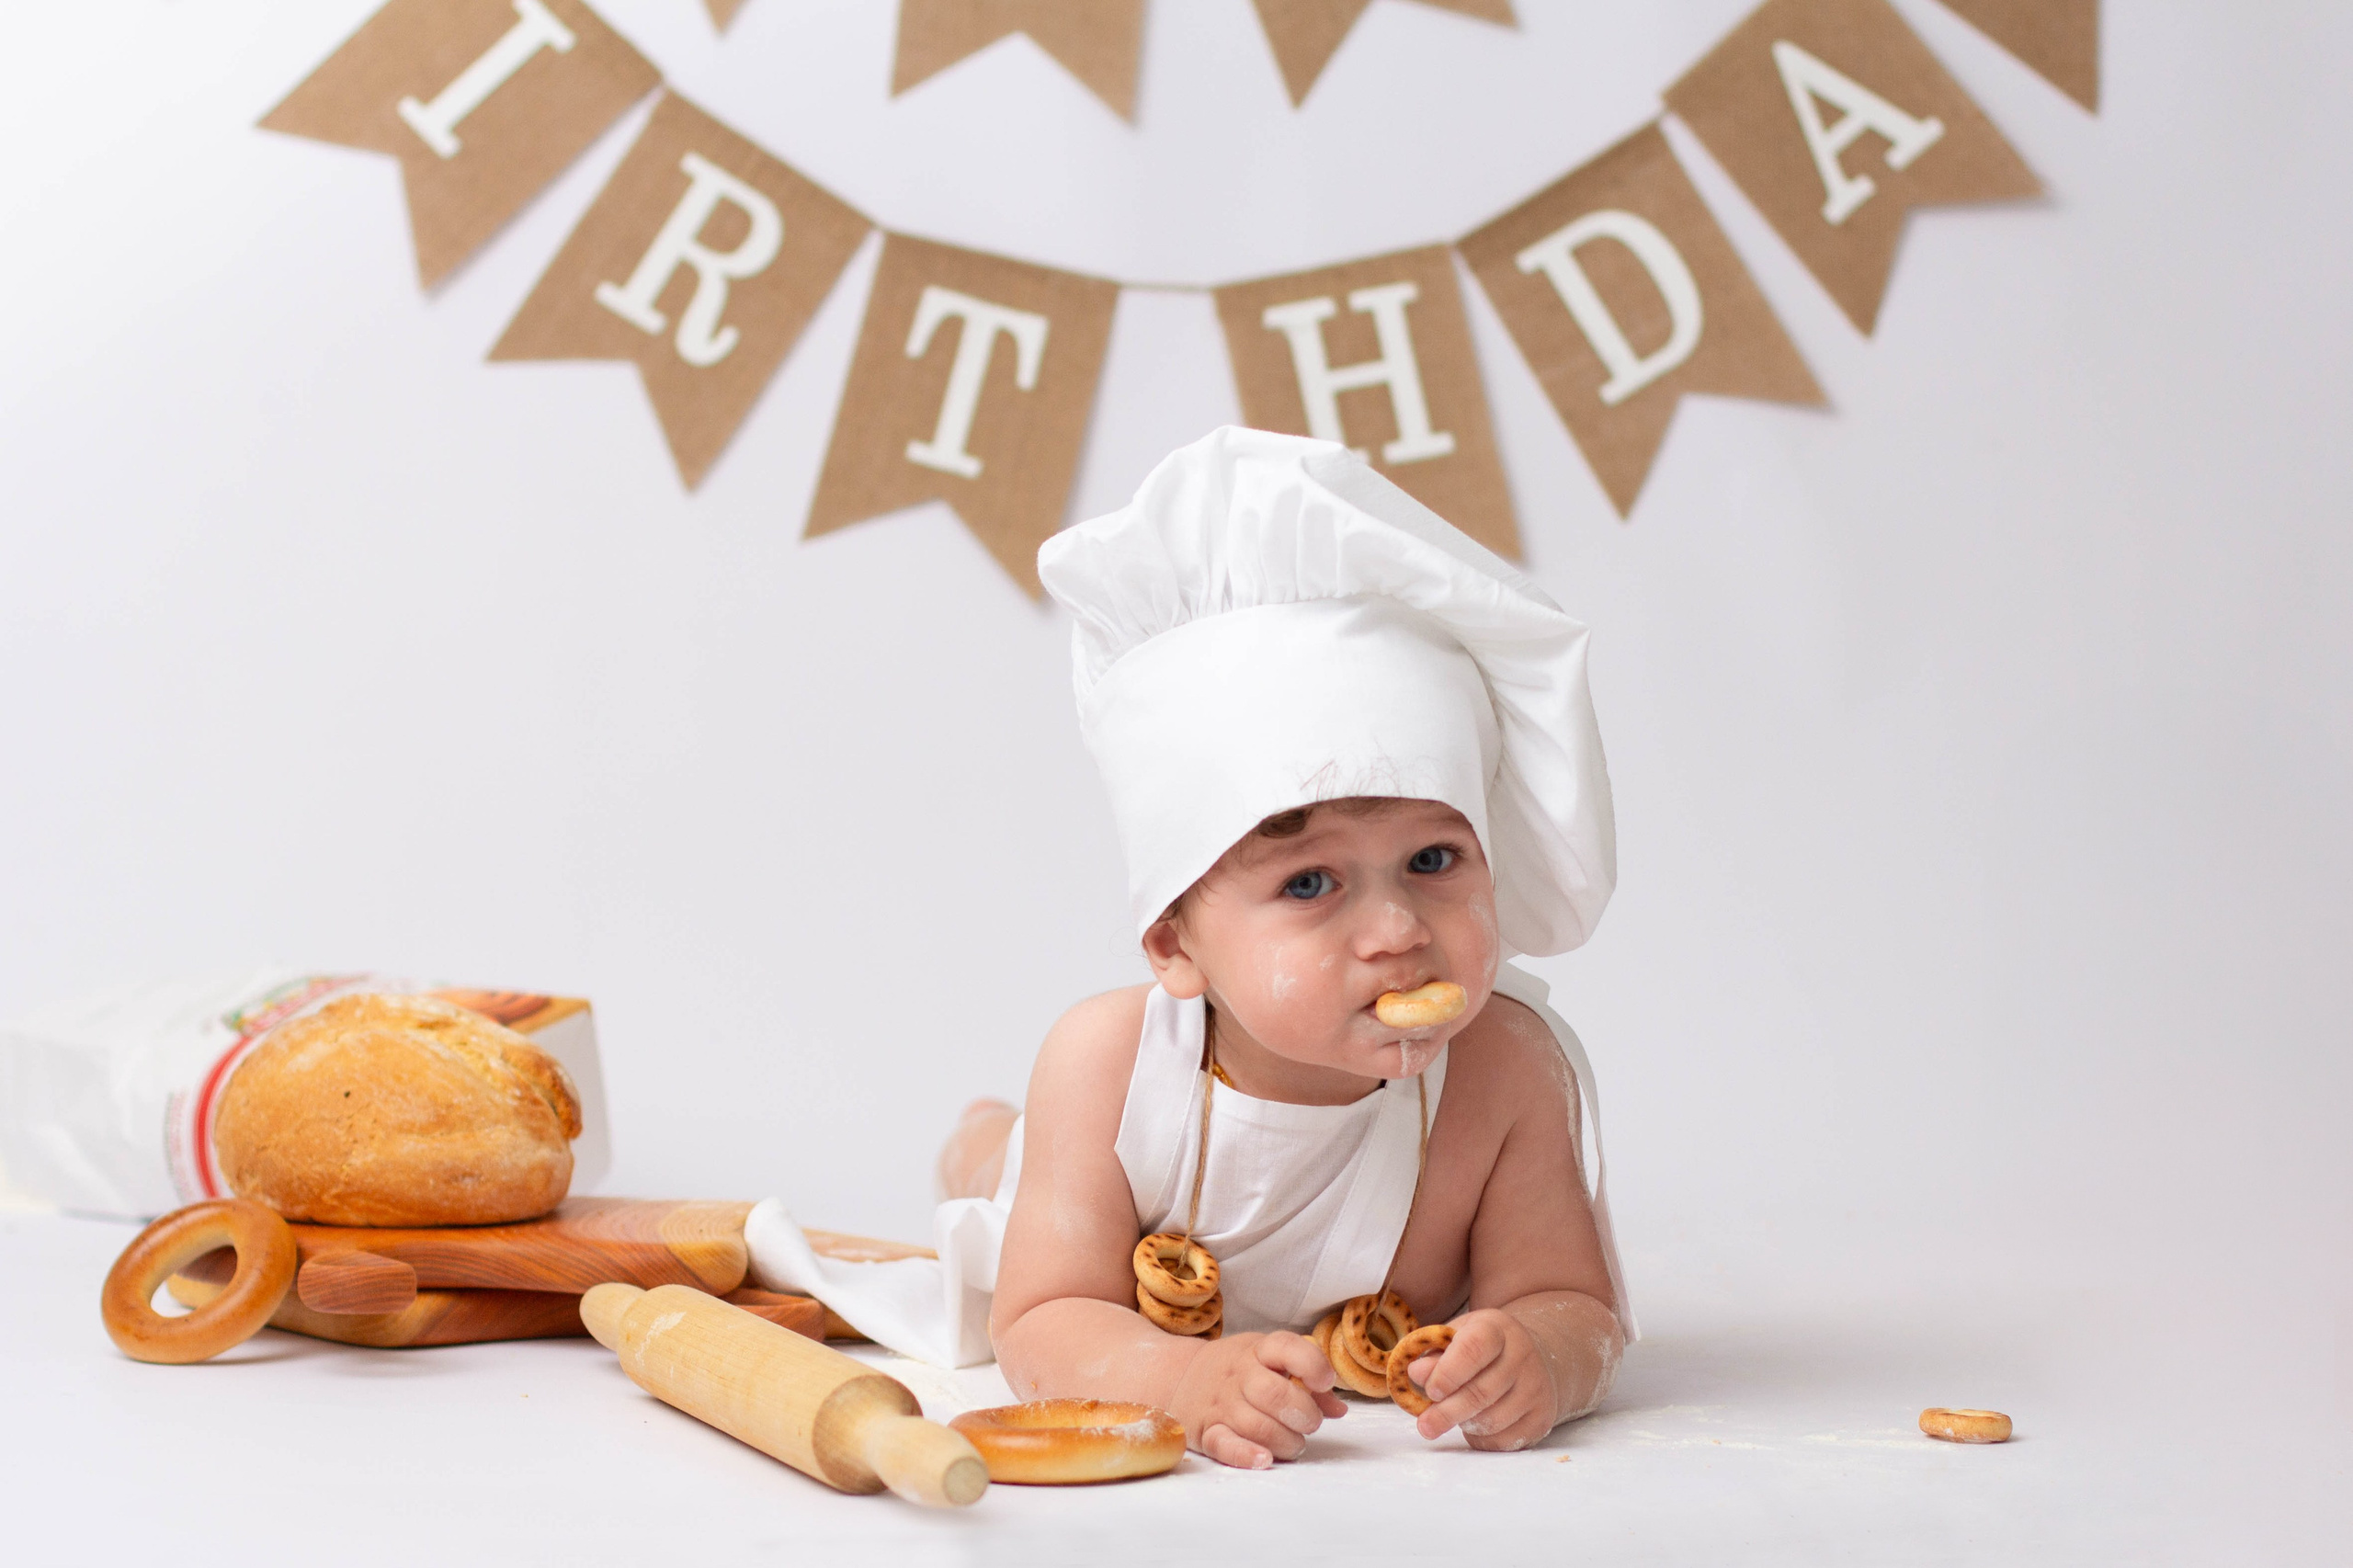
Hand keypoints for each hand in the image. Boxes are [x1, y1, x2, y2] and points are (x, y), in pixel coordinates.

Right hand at [1168, 1330, 1347, 1467]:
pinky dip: (1246, 1454)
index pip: (1286, 1347)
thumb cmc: (1238, 1371)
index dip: (1312, 1365)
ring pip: (1255, 1425)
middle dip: (1302, 1413)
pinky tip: (1264, 1460)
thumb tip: (1338, 1408)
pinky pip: (1225, 1445)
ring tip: (1294, 1444)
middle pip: (1273, 1393)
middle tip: (1310, 1423)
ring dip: (1285, 1440)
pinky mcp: (1207, 1431)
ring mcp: (1221, 1404)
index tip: (1324, 1382)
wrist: (1177, 1377)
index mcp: (1258, 1351)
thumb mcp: (1269, 1362)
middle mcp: (1238, 1375)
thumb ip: (1306, 1382)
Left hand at [1406, 1308, 1558, 1450]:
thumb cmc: (1482, 1348)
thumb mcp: (1456, 1338)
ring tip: (1452, 1417)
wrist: (1531, 1358)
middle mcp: (1522, 1356)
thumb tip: (1414, 1373)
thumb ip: (1433, 1354)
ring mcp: (1536, 1387)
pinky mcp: (1542, 1417)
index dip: (1448, 1372)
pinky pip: (1504, 1440)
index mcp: (1497, 1329)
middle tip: (1424, 1425)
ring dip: (1463, 1424)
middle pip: (1481, 1392)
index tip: (1430, 1391)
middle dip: (1447, 1412)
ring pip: (1492, 1420)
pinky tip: (1473, 1425)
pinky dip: (1480, 1439)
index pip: (1474, 1348)